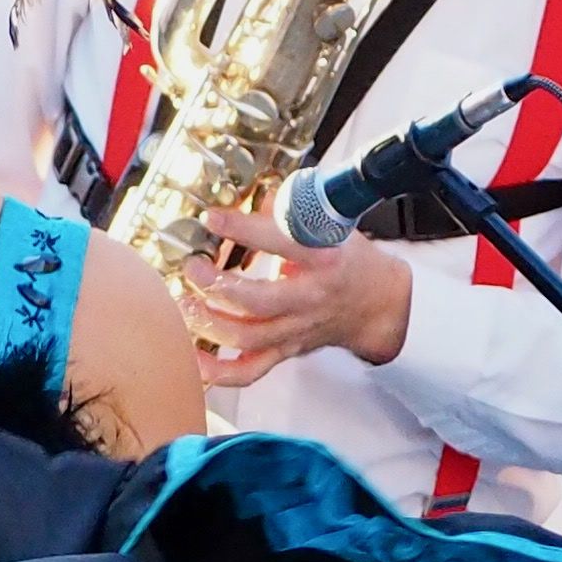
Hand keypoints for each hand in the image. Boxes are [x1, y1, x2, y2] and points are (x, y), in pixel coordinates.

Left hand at [181, 208, 412, 387]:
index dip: (241, 228)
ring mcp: (296, 329)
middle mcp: (309, 298)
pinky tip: (194, 359)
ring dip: (208, 322)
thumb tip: (247, 190)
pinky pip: (250, 370)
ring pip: (247, 337)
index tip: (212, 217)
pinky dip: (219, 372)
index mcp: (323, 259)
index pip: (280, 242)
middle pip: (257, 301)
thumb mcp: (329, 224)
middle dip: (215, 284)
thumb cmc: (349, 260)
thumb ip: (287, 208)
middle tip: (193, 267)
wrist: (376, 304)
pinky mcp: (286, 350)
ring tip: (185, 303)